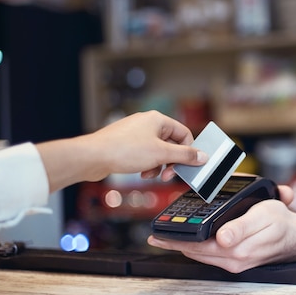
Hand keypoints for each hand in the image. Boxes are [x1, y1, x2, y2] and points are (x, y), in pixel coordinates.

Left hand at [37, 110, 207, 192]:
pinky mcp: (126, 144)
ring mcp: (135, 133)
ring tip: (151, 175)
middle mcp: (147, 123)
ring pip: (158, 151)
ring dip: (158, 165)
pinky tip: (141, 173)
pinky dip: (147, 165)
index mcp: (158, 119)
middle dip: (171, 161)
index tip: (188, 166)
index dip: (188, 151)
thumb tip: (202, 156)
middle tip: (168, 174)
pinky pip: (145, 154)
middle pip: (171, 143)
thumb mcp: (161, 154)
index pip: (184, 134)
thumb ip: (185, 155)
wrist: (93, 157)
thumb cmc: (123, 150)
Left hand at [148, 185, 295, 272]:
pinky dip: (198, 248)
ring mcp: (235, 262)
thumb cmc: (281, 223)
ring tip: (167, 238)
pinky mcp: (237, 259)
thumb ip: (241, 227)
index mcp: (237, 250)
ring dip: (184, 247)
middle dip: (175, 244)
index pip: (198, 247)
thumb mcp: (264, 217)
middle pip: (196, 253)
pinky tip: (191, 241)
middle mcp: (234, 260)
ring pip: (202, 255)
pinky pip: (211, 255)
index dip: (177, 241)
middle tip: (155, 237)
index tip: (158, 236)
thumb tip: (223, 238)